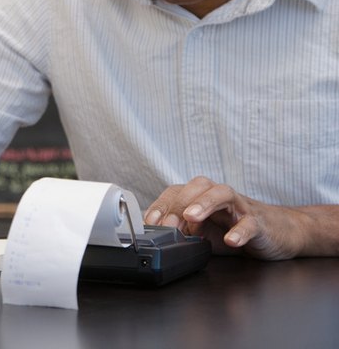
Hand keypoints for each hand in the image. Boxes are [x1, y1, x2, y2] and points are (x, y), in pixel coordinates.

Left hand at [144, 176, 307, 259]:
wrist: (278, 232)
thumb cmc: (234, 228)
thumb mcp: (202, 233)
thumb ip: (182, 232)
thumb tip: (157, 237)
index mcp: (201, 197)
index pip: (177, 192)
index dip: (161, 205)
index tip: (149, 223)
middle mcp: (219, 197)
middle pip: (197, 186)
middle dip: (179, 204)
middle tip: (168, 224)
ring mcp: (240, 207)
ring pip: (223, 193)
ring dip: (204, 203)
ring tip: (191, 218)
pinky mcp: (260, 223)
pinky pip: (250, 223)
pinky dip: (240, 231)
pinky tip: (231, 241)